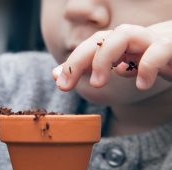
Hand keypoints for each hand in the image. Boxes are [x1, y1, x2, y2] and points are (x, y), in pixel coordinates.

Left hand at [53, 21, 171, 90]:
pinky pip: (160, 50)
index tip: (58, 81)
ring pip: (124, 35)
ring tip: (96, 83)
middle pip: (102, 38)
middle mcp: (138, 38)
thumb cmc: (165, 58)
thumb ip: (106, 68)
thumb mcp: (133, 65)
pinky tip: (140, 84)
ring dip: (104, 58)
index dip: (73, 61)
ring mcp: (157, 39)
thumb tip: (73, 73)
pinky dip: (146, 65)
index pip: (93, 46)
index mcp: (126, 43)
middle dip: (79, 59)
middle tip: (65, 85)